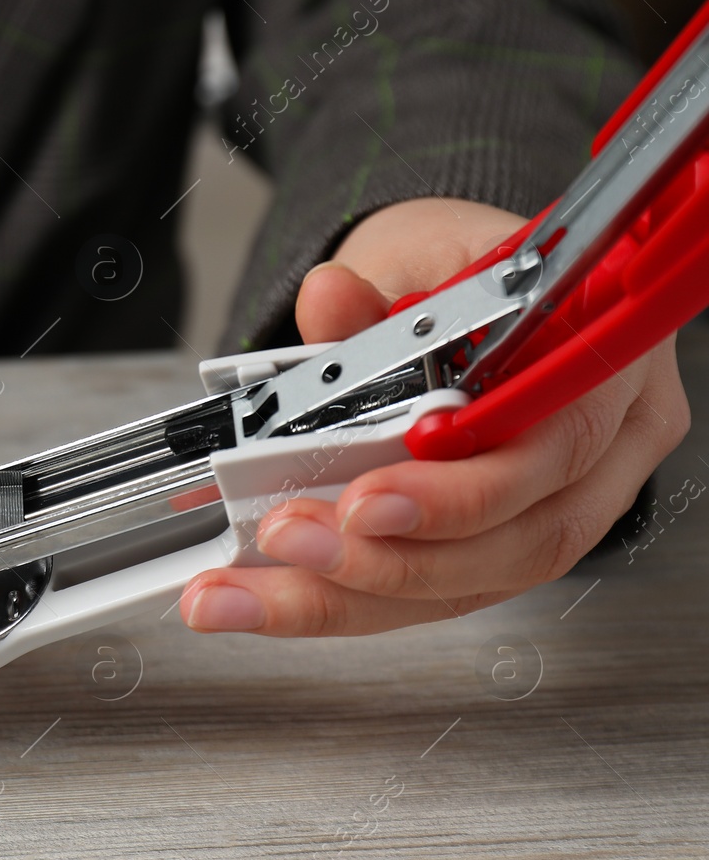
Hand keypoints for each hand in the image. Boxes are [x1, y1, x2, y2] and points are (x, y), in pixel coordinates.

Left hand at [179, 198, 690, 636]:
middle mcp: (609, 445)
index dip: (460, 494)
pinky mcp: (508, 544)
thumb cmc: (467, 272)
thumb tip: (330, 299)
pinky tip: (271, 596)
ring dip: (347, 595)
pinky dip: (345, 601)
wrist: (467, 290)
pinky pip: (437, 594)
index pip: (555, 448)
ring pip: (474, 584)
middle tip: (287, 541)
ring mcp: (568, 504)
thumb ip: (372, 300)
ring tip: (250, 589)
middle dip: (386, 558)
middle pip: (518, 540)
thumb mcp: (420, 258)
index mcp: (608, 361)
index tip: (362, 502)